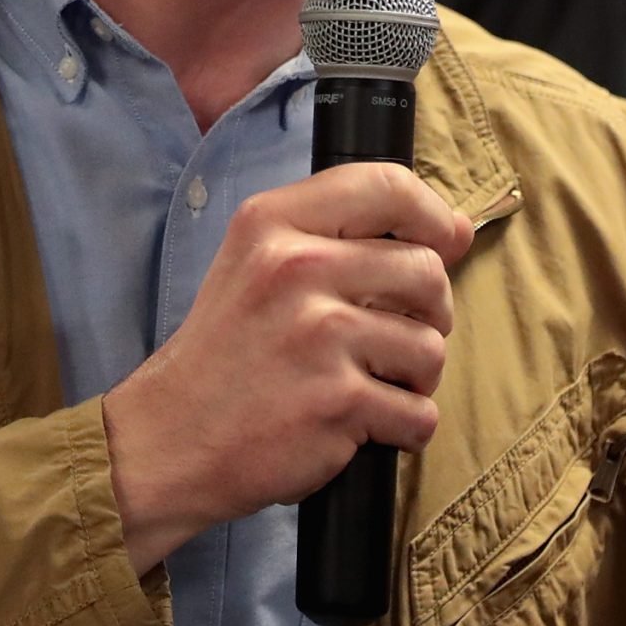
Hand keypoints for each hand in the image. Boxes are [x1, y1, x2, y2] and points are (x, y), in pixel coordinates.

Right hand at [100, 163, 472, 573]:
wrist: (169, 439)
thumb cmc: (226, 353)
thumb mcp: (256, 263)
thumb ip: (343, 236)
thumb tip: (456, 231)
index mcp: (274, 223)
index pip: (388, 186)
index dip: (434, 215)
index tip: (445, 242)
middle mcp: (298, 269)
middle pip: (427, 272)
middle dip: (429, 312)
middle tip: (391, 338)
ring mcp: (319, 336)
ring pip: (431, 347)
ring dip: (416, 378)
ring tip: (370, 384)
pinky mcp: (337, 401)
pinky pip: (420, 412)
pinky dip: (403, 429)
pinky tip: (362, 424)